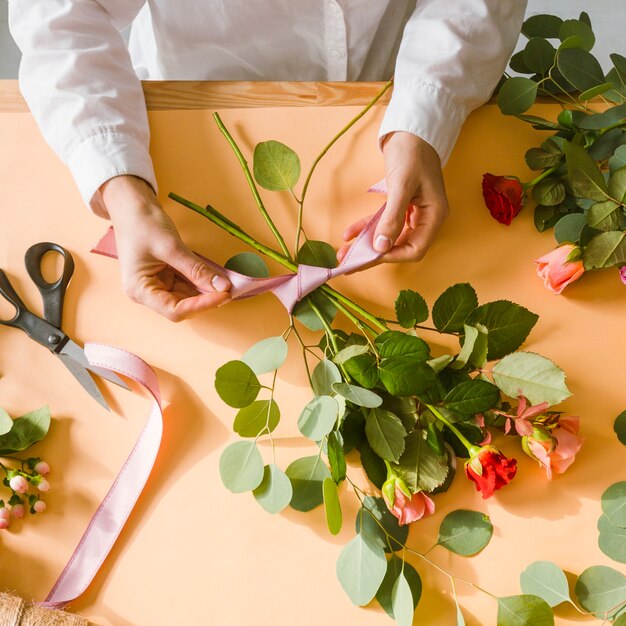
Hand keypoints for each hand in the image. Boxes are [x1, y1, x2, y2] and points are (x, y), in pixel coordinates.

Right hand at [100, 175, 230, 320]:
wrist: (131, 205)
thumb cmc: (142, 223)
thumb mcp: (171, 247)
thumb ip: (196, 269)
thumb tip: (223, 287)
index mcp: (140, 290)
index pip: (174, 310)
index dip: (201, 306)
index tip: (224, 295)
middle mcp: (147, 292)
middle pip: (182, 306)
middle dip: (206, 299)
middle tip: (230, 289)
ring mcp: (157, 284)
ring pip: (187, 296)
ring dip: (207, 291)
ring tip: (226, 283)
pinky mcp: (166, 276)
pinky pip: (187, 284)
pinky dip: (202, 281)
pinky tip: (216, 277)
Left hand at [337, 132, 448, 263]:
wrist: (410, 128)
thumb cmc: (412, 152)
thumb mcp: (402, 185)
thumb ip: (392, 218)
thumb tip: (381, 247)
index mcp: (434, 216)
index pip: (415, 249)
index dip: (392, 256)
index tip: (370, 256)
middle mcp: (425, 218)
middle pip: (400, 246)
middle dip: (373, 255)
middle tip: (348, 263)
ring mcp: (413, 213)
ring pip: (388, 237)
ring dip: (366, 245)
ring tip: (343, 253)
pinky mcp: (400, 206)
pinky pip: (382, 223)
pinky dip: (366, 228)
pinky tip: (349, 233)